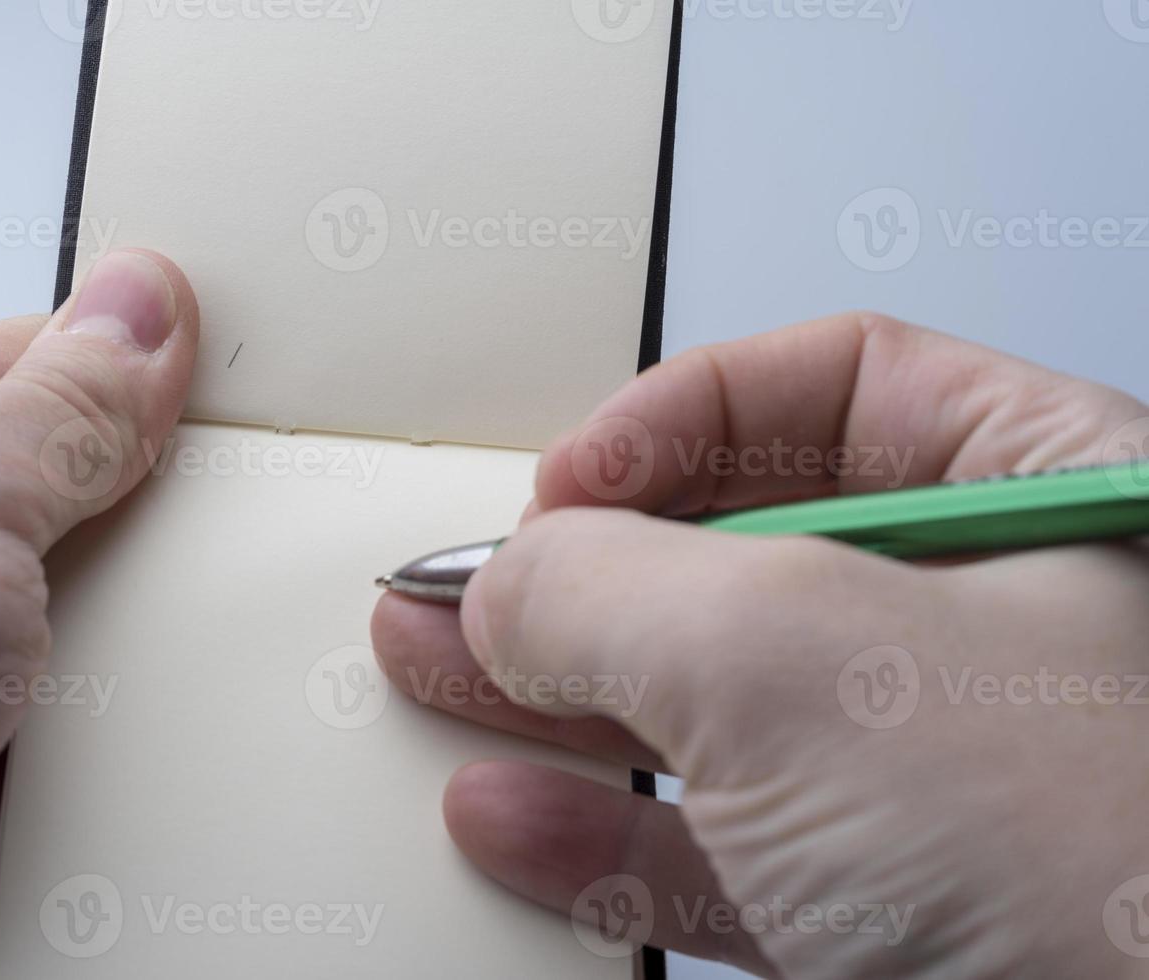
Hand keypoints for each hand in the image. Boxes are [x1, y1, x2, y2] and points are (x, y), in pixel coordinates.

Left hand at [0, 250, 196, 977]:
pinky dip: (148, 775)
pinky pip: (95, 775)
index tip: (242, 386)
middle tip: (263, 526)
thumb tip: (143, 310)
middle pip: (75, 521)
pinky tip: (193, 759)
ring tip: (235, 651)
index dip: (135, 375)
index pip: (22, 374)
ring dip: (159, 669)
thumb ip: (59, 409)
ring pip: (98, 655)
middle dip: (165, 535)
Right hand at [372, 313, 1148, 977]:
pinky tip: (509, 814)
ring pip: (718, 708)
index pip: (840, 388)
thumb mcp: (796, 660)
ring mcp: (948, 784)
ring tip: (434, 672)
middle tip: (468, 586)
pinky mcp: (899, 914)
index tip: (564, 484)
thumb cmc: (1100, 869)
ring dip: (558, 697)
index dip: (679, 415)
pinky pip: (726, 850)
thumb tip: (511, 587)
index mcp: (1057, 497)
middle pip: (749, 552)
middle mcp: (1005, 632)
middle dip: (582, 570)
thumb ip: (615, 589)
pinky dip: (606, 833)